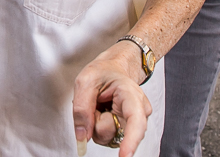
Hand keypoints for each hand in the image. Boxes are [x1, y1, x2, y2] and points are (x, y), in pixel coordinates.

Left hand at [72, 42, 152, 156]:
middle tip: (95, 102)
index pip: (135, 121)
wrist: (112, 70)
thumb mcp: (85, 81)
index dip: (131, 140)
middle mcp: (138, 112)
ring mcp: (133, 124)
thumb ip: (81, 108)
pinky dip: (99, 127)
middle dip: (96, 122)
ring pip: (108, 138)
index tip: (124, 155)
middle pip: (113, 132)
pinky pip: (107, 138)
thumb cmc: (102, 73)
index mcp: (131, 95)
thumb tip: (83, 137)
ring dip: (96, 124)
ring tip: (99, 106)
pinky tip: (102, 113)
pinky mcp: (125, 131)